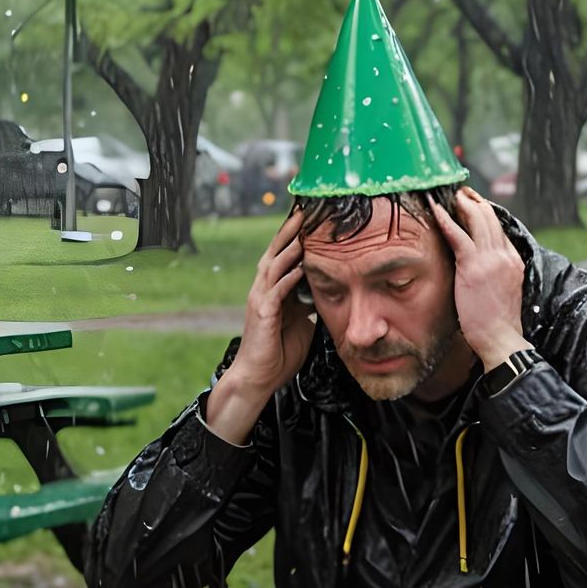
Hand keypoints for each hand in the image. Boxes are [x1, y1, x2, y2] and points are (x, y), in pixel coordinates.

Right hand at [227, 210, 314, 395]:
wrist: (258, 377)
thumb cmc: (278, 352)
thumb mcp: (300, 323)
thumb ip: (308, 305)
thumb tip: (328, 293)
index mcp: (272, 291)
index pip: (283, 257)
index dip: (294, 238)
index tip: (308, 218)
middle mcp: (263, 290)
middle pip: (275, 253)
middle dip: (289, 232)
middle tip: (303, 210)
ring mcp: (260, 300)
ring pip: (273, 266)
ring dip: (288, 248)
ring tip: (302, 230)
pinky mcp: (262, 314)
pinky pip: (275, 291)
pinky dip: (288, 278)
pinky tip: (300, 267)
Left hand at [429, 187, 530, 369]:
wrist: (501, 337)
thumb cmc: (497, 322)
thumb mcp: (503, 290)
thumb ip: (495, 273)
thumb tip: (480, 267)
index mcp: (513, 260)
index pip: (499, 229)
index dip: (485, 215)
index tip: (473, 206)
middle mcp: (505, 255)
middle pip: (491, 218)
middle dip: (475, 202)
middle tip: (461, 193)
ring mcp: (491, 259)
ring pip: (478, 220)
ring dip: (463, 203)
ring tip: (451, 194)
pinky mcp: (474, 266)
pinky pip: (458, 235)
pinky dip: (446, 219)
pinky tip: (435, 209)